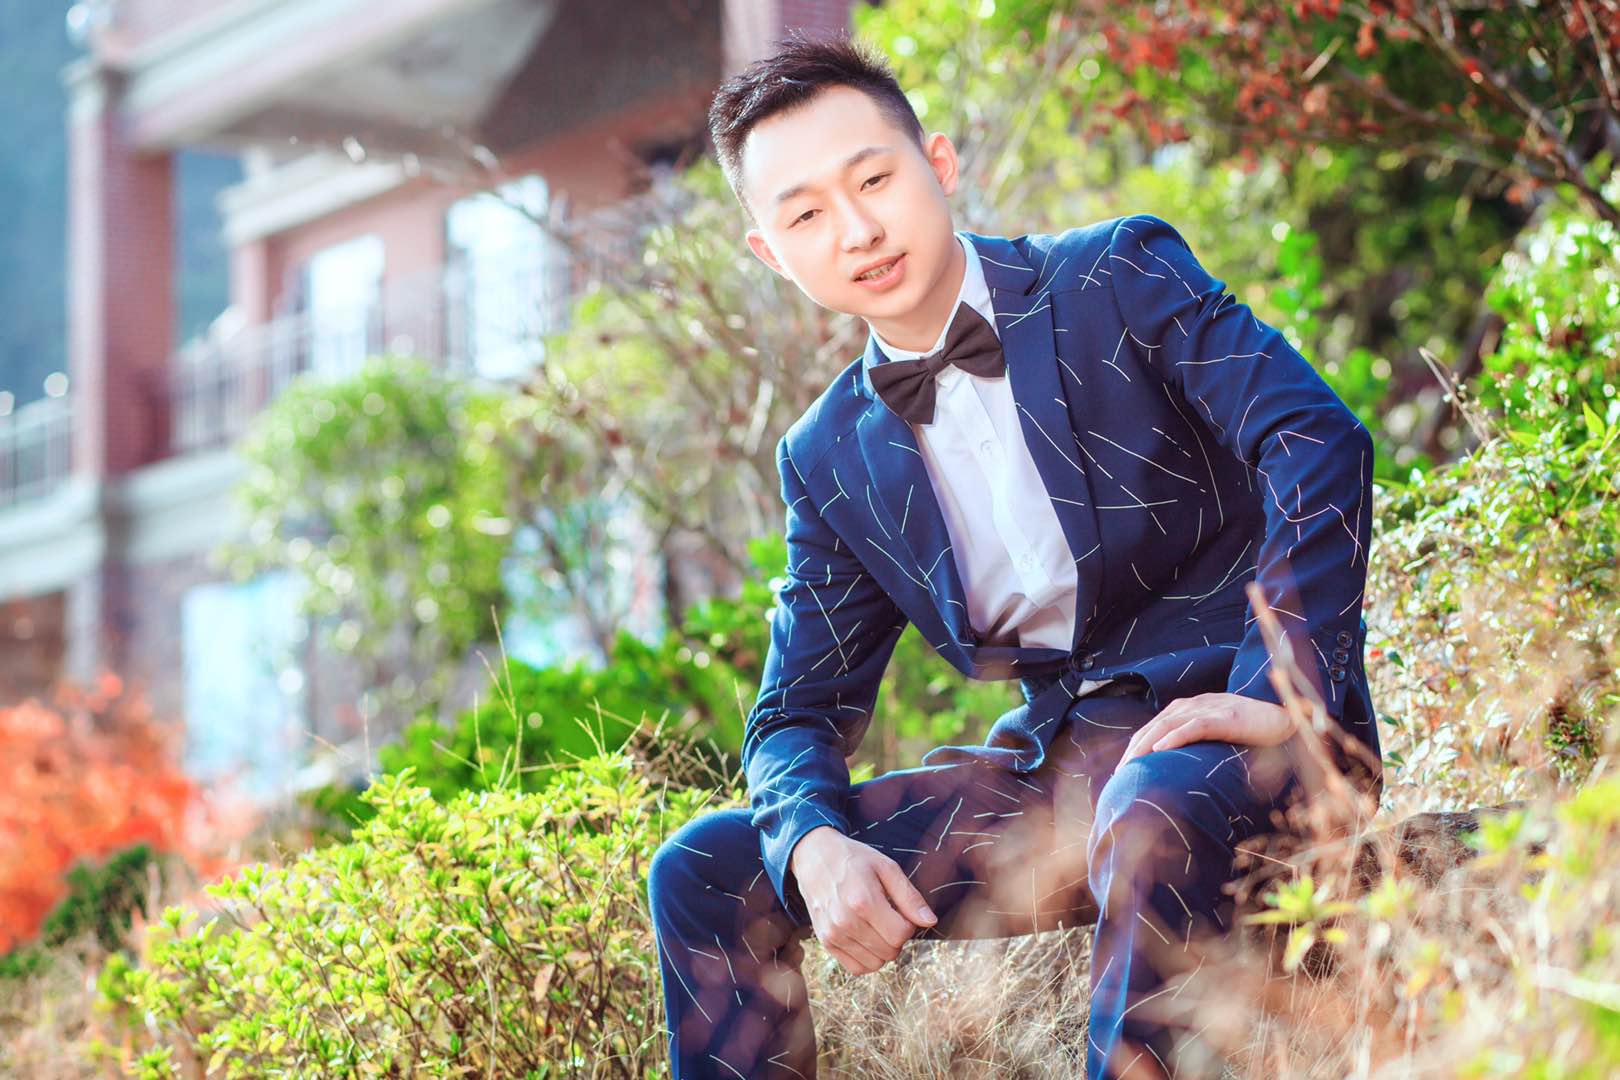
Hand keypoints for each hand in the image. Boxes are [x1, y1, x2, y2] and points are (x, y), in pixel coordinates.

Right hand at [788, 826, 937, 975]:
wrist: (814, 856)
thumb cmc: (854, 859)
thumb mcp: (886, 867)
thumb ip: (909, 896)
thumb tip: (930, 921)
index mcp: (863, 901)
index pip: (901, 934)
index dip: (908, 924)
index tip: (900, 910)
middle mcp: (846, 921)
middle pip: (890, 951)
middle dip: (896, 937)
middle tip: (888, 916)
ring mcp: (833, 934)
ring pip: (875, 964)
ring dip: (882, 949)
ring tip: (875, 926)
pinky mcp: (825, 942)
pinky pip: (856, 968)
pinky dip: (866, 959)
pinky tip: (866, 938)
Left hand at [1116, 692, 1296, 770]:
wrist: (1285, 720)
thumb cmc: (1251, 731)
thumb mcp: (1217, 734)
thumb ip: (1196, 741)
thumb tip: (1176, 767)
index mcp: (1189, 708)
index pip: (1154, 727)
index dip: (1136, 746)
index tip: (1122, 769)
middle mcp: (1194, 704)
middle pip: (1154, 725)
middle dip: (1134, 748)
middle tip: (1120, 772)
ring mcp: (1209, 709)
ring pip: (1168, 724)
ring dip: (1146, 744)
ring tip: (1131, 764)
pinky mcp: (1225, 717)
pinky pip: (1194, 726)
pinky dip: (1175, 736)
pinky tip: (1161, 750)